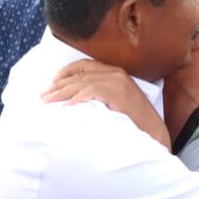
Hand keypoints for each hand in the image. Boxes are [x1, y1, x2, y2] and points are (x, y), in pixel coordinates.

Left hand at [43, 59, 169, 147]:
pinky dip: (78, 98)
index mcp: (116, 73)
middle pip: (81, 75)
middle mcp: (117, 74)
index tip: (53, 82)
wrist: (154, 133)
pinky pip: (93, 91)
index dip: (67, 72)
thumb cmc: (134, 122)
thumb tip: (75, 98)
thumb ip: (101, 95)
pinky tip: (67, 107)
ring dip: (63, 92)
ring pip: (83, 82)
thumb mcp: (116, 102)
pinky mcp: (119, 94)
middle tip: (44, 95)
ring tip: (49, 101)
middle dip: (60, 85)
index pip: (86, 65)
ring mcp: (119, 83)